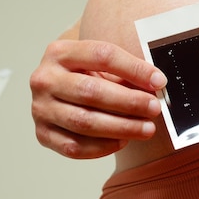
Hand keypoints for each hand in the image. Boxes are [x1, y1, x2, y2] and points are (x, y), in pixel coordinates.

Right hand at [30, 39, 166, 158]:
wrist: (55, 86)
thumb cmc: (84, 72)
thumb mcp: (99, 63)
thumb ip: (124, 71)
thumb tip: (156, 84)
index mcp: (59, 51)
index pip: (101, 56)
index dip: (133, 69)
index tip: (158, 81)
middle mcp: (44, 79)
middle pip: (91, 91)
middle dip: (129, 101)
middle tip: (154, 108)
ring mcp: (40, 108)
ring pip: (84, 122)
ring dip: (121, 127)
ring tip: (146, 128)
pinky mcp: (43, 134)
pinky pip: (74, 147)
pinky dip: (102, 147)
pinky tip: (123, 141)